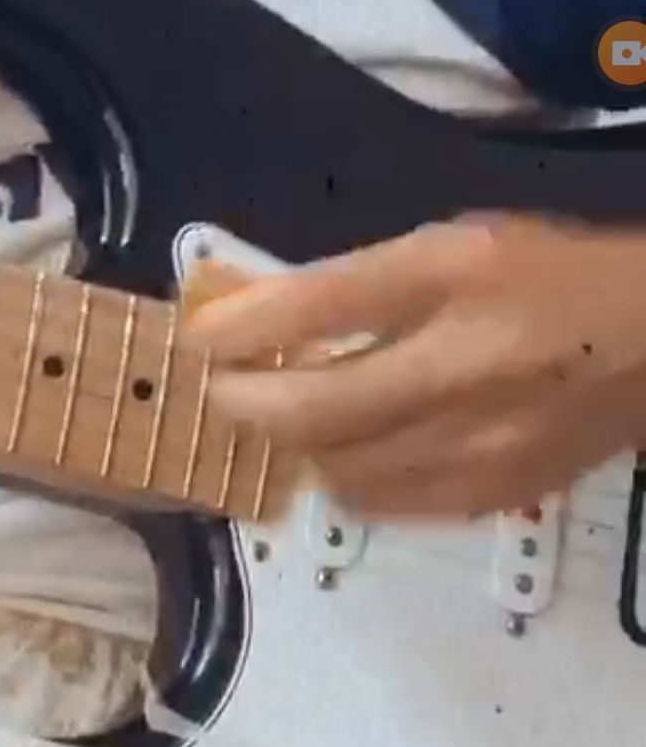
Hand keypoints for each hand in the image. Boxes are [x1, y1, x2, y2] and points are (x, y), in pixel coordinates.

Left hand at [182, 214, 645, 518]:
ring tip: (284, 414)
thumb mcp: (457, 244)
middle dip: (243, 401)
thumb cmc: (549, 278)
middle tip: (220, 388)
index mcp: (458, 272)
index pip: (320, 302)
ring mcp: (484, 440)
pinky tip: (347, 449)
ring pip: (337, 466)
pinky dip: (346, 475)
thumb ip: (360, 280)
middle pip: (314, 408)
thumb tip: (253, 312)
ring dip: (293, 442)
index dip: (239, 325)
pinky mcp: (496, 494)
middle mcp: (467, 359)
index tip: (197, 336)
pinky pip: (382, 501)